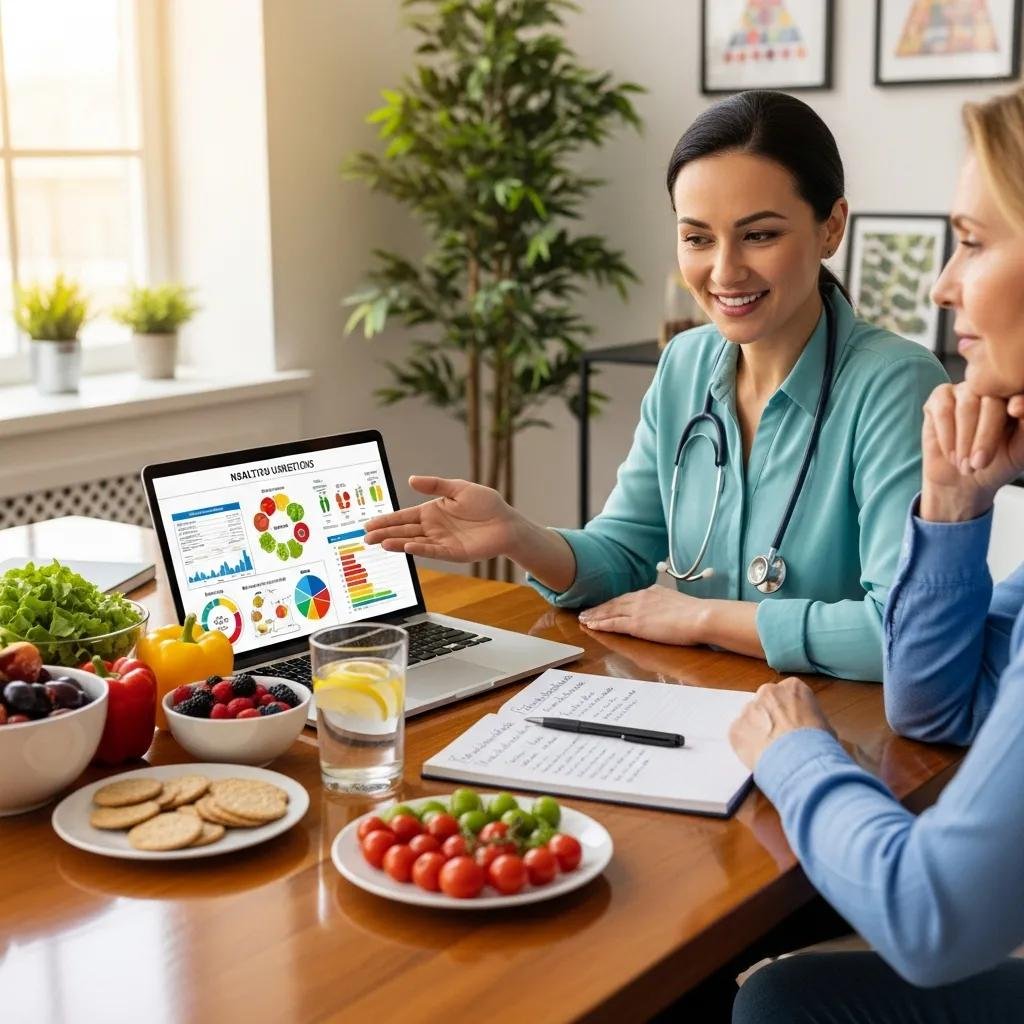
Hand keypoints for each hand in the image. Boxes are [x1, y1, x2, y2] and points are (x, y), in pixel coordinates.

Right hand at [363, 476, 517, 562]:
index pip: (403, 516)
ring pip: (414, 541)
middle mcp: (433, 528)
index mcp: (432, 511)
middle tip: (366, 537)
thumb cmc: (486, 503)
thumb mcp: (459, 488)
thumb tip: (411, 479)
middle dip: (384, 533)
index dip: (386, 519)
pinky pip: (433, 550)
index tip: (368, 523)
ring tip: (380, 542)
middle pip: (404, 531)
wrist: (506, 522)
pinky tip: (407, 546)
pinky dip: (420, 549)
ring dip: (397, 542)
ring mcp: (441, 541)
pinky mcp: (452, 552)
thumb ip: (435, 485)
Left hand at [577, 585, 707, 645]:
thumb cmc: (696, 614)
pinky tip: (591, 626)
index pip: (627, 598)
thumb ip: (665, 604)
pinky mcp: (636, 624)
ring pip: (610, 612)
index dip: (613, 603)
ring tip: (583, 619)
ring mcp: (637, 610)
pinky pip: (613, 624)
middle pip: (614, 603)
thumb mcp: (676, 603)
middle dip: (599, 608)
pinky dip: (600, 624)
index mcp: (652, 591)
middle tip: (586, 612)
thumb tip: (663, 611)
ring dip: (595, 615)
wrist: (700, 616)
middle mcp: (641, 597)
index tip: (604, 606)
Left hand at [728, 677, 832, 770]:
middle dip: (770, 716)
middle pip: (766, 702)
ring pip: (750, 718)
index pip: (789, 693)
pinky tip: (759, 757)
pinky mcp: (735, 728)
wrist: (799, 761)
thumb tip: (805, 731)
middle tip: (779, 737)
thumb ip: (809, 720)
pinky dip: (747, 745)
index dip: (791, 710)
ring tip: (769, 751)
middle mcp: (767, 692)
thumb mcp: (825, 727)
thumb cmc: (818, 743)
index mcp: (793, 688)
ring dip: (757, 730)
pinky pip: (740, 735)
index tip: (794, 724)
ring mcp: (748, 709)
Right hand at [921, 382, 1023, 521]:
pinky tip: (951, 453)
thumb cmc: (994, 463)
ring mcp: (965, 390)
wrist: (960, 480)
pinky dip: (947, 437)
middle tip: (979, 463)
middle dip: (985, 435)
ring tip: (965, 464)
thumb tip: (1022, 407)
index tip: (1016, 412)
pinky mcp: (940, 396)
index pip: (1017, 392)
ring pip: (966, 406)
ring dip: (964, 440)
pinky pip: (943, 411)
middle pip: (991, 400)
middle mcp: (991, 389)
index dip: (1018, 401)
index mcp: (1015, 398)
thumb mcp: (1018, 452)